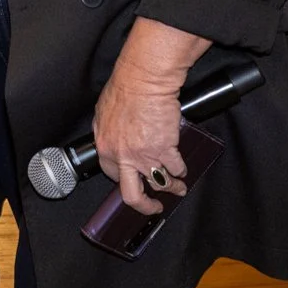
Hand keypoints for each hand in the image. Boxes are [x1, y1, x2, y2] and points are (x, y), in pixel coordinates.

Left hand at [92, 73, 185, 215]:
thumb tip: (114, 141)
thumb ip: (109, 133)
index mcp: (105, 146)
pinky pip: (175, 168)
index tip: (134, 184)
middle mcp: (122, 156)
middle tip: (154, 207)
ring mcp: (143, 155)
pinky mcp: (164, 149)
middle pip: (132, 194)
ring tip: (178, 187)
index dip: (125, 181)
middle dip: (145, 206)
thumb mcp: (104, 113)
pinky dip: (181, 170)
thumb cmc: (125, 89)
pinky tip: (183, 168)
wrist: (143, 80)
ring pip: (159, 184)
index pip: (112, 174)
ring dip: (172, 188)